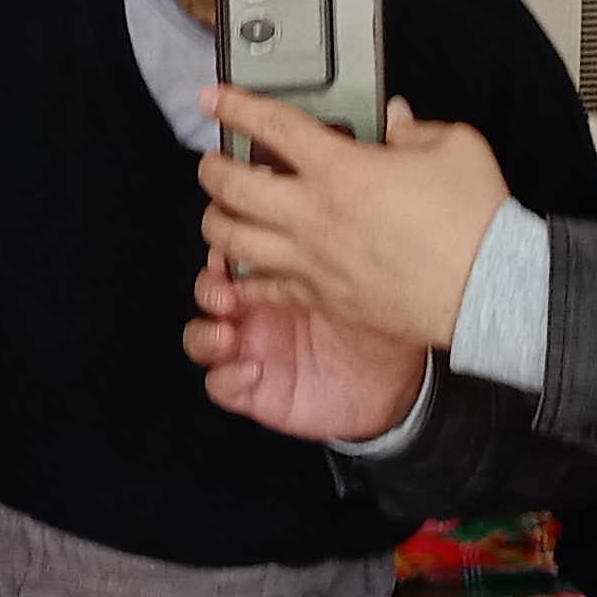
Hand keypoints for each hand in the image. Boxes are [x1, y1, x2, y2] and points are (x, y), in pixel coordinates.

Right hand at [185, 252, 430, 441]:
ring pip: (200, 337)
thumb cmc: (378, 329)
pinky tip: (252, 370)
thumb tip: (335, 206)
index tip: (233, 238)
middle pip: (208, 289)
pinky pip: (220, 385)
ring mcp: (253, 351)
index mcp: (277, 280)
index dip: (226, 242)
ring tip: (228, 332)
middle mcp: (259, 313)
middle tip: (226, 288)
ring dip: (206, 332)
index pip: (236, 252)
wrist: (396, 385)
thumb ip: (338, 256)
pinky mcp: (255, 391)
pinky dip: (226, 377)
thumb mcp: (363, 286)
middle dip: (208, 286)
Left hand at [195, 91, 512, 348]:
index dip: (234, 105)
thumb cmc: (475, 220)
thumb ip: (413, 129)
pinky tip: (244, 266)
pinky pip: (262, 287)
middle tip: (213, 161)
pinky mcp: (322, 297)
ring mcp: (312, 259)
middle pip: (231, 185)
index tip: (214, 97)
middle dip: (211, 168)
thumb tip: (394, 120)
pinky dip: (244, 276)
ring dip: (216, 221)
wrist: (489, 290)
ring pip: (232, 240)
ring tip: (222, 211)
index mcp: (342, 168)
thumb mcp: (453, 147)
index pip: (270, 126)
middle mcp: (314, 214)